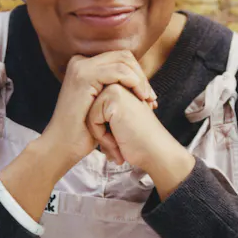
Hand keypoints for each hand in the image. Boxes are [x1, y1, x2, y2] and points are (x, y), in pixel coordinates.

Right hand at [40, 51, 156, 174]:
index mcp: (84, 65)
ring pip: (123, 61)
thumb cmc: (83, 131)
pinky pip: (119, 71)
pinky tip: (140, 98)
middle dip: (141, 76)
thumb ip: (114, 87)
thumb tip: (140, 79)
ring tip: (148, 100)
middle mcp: (80, 61)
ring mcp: (80, 67)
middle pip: (123, 56)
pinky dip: (134, 83)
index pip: (120, 58)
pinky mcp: (84, 76)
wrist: (62, 145)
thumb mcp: (102, 104)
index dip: (138, 74)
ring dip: (140, 80)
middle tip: (151, 98)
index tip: (148, 96)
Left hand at [87, 84, 194, 198]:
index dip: (103, 130)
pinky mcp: (114, 97)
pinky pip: (93, 119)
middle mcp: (118, 84)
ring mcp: (116, 88)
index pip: (93, 110)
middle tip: (122, 141)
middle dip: (101, 131)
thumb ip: (103, 114)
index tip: (122, 137)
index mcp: (119, 88)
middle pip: (89, 111)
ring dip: (102, 135)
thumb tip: (81, 118)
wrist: (155, 153)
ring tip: (121, 142)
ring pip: (89, 115)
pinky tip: (120, 140)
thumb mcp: (116, 125)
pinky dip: (103, 136)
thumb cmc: (136, 143)